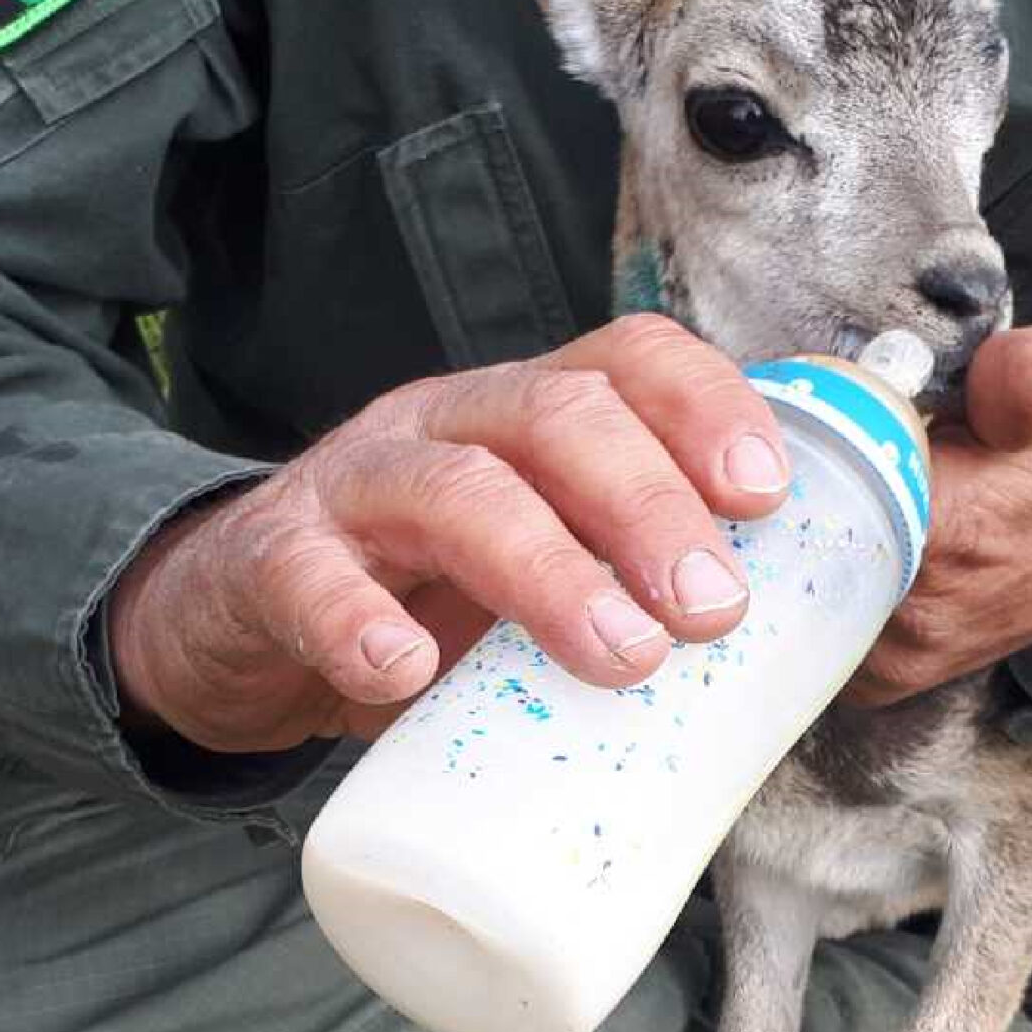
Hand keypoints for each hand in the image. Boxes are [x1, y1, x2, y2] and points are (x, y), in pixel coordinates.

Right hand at [108, 315, 791, 752]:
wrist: (240, 620)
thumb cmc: (426, 596)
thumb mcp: (537, 566)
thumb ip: (628, 585)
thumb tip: (790, 660)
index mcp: (526, 414)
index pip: (627, 358)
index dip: (704, 405)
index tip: (766, 493)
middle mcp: (448, 423)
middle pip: (556, 414)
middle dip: (650, 504)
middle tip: (714, 608)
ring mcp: (355, 483)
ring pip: (455, 488)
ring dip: (550, 570)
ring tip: (620, 654)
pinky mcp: (271, 559)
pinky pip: (309, 575)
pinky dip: (360, 622)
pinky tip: (405, 673)